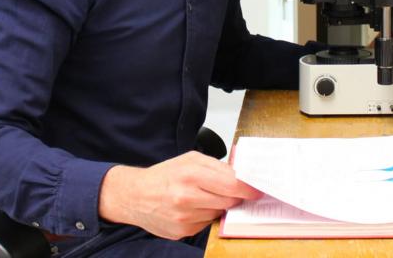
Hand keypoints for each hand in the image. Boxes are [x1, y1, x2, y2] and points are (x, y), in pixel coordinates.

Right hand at [98, 150, 261, 239]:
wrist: (135, 195)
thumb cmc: (163, 175)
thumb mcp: (189, 160)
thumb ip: (217, 166)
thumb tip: (241, 175)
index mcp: (191, 174)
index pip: (232, 185)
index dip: (248, 188)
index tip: (257, 190)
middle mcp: (187, 197)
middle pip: (229, 201)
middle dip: (234, 197)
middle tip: (232, 192)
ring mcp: (185, 217)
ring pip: (219, 214)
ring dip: (217, 207)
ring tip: (203, 197)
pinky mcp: (183, 231)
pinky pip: (206, 224)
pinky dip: (205, 216)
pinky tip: (193, 208)